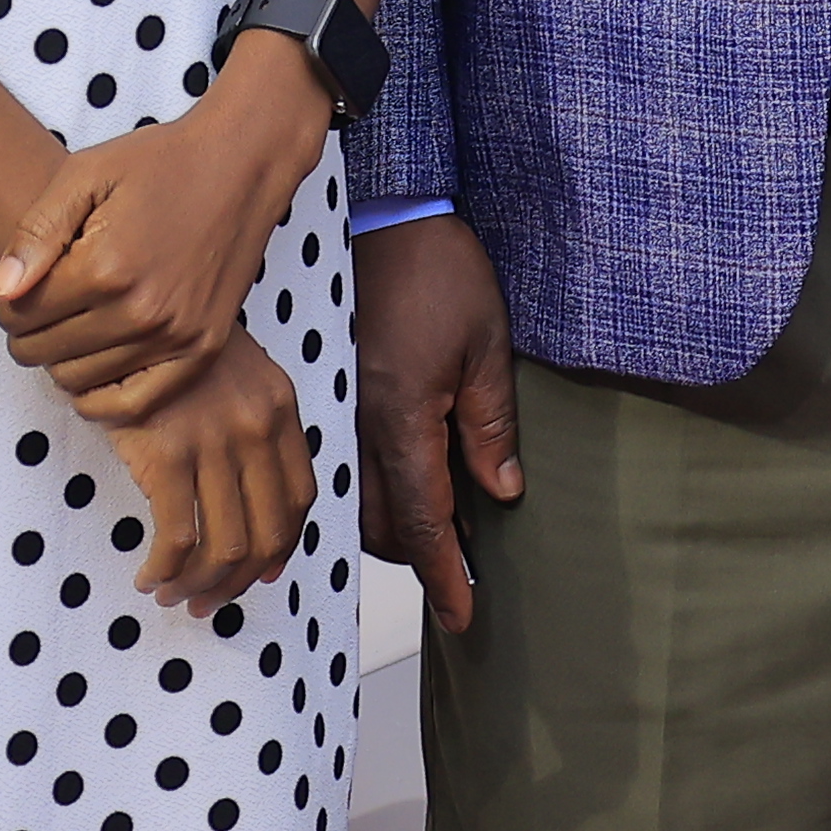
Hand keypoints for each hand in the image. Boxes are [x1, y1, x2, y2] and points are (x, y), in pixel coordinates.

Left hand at [0, 51, 338, 416]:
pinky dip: (101, 397)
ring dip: (62, 357)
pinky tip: (97, 365)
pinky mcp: (203, 348)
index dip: (8, 299)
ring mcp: (176, 334)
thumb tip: (0, 293)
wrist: (245, 163)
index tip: (28, 281)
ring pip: (77, 381)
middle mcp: (141, 310)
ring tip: (76, 322)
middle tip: (49, 300)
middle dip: (30, 329)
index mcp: (106, 266)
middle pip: (42, 352)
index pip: (19, 314)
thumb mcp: (86, 174)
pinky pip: (132, 406)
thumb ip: (35, 233)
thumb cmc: (163, 162)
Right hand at [90, 325, 314, 623]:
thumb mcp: (238, 378)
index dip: (283, 547)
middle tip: (206, 602)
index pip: (300, 499)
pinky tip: (148, 575)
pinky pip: (178, 536)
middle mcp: (258, 428)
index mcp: (281, 409)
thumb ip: (256, 430)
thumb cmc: (174, 351)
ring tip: (172, 594)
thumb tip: (259, 506)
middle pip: (268, 533)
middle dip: (236, 583)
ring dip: (198, 585)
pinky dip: (165, 569)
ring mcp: (215, 442)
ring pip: (226, 545)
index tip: (261, 573)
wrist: (131, 317)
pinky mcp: (168, 454)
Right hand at [355, 211, 523, 633]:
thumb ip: (491, 425)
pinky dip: (371, 490)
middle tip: (466, 566)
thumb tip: (501, 492)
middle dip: (421, 554)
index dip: (445, 572)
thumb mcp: (488, 346)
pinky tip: (404, 480)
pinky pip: (343, 466)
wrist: (384, 214)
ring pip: (354, 502)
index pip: (423, 519)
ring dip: (395, 525)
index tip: (464, 615)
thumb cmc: (440, 271)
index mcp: (401, 418)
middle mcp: (357, 427)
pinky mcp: (329, 395)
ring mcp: (336, 412)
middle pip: (381, 525)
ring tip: (442, 526)